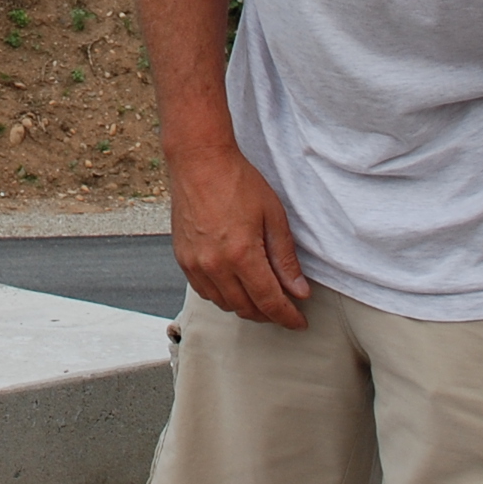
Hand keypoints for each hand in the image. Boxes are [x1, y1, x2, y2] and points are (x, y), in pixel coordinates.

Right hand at [166, 140, 309, 327]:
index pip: (269, 302)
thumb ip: (286, 258)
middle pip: (246, 308)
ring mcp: (195, 264)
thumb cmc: (238, 182)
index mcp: (242, 255)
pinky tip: (235, 286)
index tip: (299, 322)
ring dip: (246, 307)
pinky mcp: (183, 259)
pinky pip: (204, 292)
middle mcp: (215, 265)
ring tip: (262, 298)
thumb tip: (299, 291)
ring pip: (224, 304)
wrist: (199, 162)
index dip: (287, 317)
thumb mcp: (274, 216)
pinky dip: (223, 296)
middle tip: (285, 309)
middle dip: (269, 314)